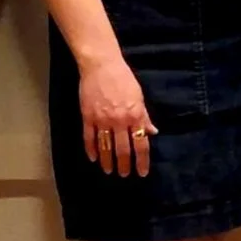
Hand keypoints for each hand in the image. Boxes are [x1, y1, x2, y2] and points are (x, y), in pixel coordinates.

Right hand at [79, 57, 155, 176]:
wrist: (101, 65)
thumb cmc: (123, 78)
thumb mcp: (139, 96)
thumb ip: (144, 116)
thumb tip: (152, 132)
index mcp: (135, 115)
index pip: (141, 144)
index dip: (142, 160)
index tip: (142, 172)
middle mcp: (119, 120)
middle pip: (123, 149)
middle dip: (124, 165)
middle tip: (124, 175)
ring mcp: (102, 120)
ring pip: (105, 147)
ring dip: (108, 161)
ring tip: (109, 171)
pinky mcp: (88, 116)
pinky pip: (89, 138)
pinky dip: (91, 150)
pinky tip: (93, 158)